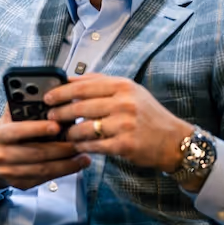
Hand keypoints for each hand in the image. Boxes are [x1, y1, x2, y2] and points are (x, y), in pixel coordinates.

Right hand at [0, 106, 90, 190]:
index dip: (38, 128)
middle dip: (61, 148)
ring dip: (67, 163)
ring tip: (83, 156)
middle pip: (36, 153)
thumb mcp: (11, 118)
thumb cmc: (9, 133)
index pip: (18, 131)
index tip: (57, 126)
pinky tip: (75, 164)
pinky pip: (45, 179)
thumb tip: (50, 93)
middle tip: (78, 142)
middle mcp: (1, 155)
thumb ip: (25, 107)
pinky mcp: (20, 184)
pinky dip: (63, 172)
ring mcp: (10, 172)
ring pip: (44, 169)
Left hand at [44, 74, 192, 172]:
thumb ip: (102, 82)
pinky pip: (94, 145)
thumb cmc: (148, 115)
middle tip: (50, 117)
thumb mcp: (130, 91)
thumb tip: (72, 78)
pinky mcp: (124, 145)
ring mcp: (124, 124)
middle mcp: (124, 103)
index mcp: (123, 86)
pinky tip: (77, 146)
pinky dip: (82, 146)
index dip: (61, 92)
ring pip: (84, 128)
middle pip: (80, 106)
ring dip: (69, 132)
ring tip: (63, 133)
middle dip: (60, 113)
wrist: (175, 141)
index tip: (48, 97)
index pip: (83, 86)